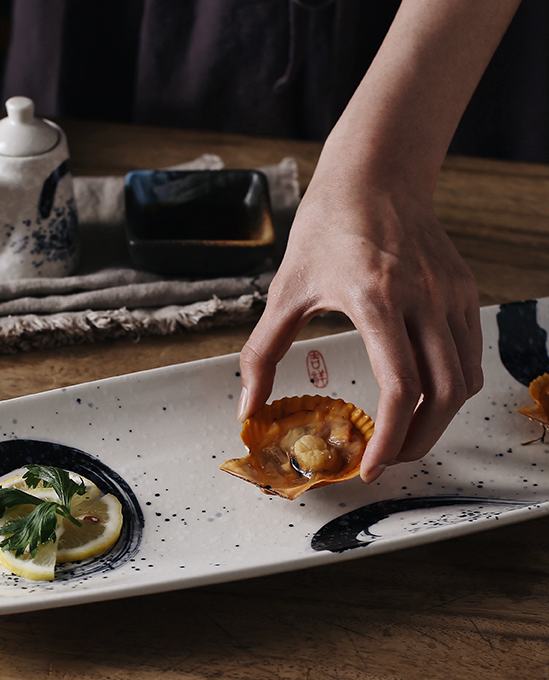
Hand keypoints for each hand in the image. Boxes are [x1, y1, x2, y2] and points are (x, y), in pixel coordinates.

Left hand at [238, 164, 483, 482]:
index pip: (400, 388)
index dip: (389, 439)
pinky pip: (469, 354)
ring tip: (404, 435)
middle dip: (417, 442)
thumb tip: (248, 408)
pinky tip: (422, 395)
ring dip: (438, 419)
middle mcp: (423, 299)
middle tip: (387, 460)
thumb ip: (262, 353)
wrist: (375, 174)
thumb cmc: (325, 227)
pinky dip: (450, 388)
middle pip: (443, 395)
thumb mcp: (284, 290)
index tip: (370, 467)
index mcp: (375, 299)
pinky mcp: (463, 290)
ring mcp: (450, 294)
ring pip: (465, 380)